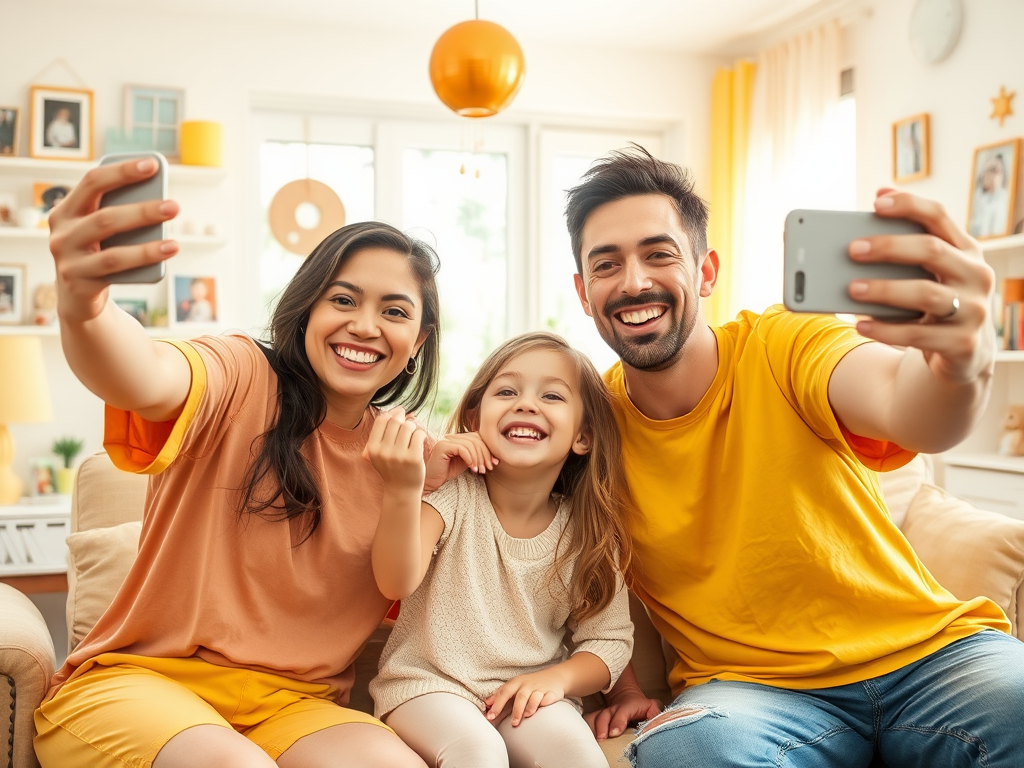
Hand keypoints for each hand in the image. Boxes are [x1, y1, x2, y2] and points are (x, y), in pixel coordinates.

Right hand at [49, 157, 178, 323]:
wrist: (77, 294)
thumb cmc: (97, 250)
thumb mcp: (101, 229)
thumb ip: (118, 212)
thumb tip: (162, 203)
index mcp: (66, 210)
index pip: (92, 182)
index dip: (122, 172)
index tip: (151, 165)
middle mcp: (62, 233)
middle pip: (105, 218)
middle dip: (142, 211)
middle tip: (174, 207)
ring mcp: (68, 261)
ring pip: (113, 253)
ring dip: (147, 248)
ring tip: (175, 244)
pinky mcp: (80, 284)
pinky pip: (116, 273)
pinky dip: (143, 264)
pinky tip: (164, 257)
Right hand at [364, 408, 427, 491]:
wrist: (401, 490)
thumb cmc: (392, 467)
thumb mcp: (379, 453)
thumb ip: (383, 432)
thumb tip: (396, 410)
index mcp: (373, 448)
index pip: (382, 420)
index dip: (392, 414)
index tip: (399, 416)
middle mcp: (384, 451)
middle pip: (395, 421)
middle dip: (403, 419)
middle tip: (408, 424)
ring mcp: (399, 455)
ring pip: (408, 426)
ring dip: (413, 427)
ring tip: (413, 435)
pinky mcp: (413, 458)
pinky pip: (419, 435)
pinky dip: (421, 435)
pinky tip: (420, 441)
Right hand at [423, 432, 495, 492]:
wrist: (432, 482)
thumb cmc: (448, 473)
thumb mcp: (467, 462)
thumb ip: (477, 454)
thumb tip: (495, 454)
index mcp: (458, 437)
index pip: (478, 437)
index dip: (488, 449)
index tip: (494, 462)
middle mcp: (452, 436)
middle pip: (476, 439)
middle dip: (485, 454)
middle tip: (489, 468)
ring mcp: (446, 440)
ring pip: (470, 444)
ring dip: (479, 459)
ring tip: (480, 471)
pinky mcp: (442, 446)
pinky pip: (462, 449)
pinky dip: (470, 459)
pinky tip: (472, 469)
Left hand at [484, 668, 564, 726]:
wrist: (554, 677)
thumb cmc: (530, 684)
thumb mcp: (515, 687)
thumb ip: (500, 696)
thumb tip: (486, 705)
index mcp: (516, 683)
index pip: (504, 693)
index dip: (496, 704)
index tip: (490, 716)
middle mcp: (527, 685)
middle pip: (519, 696)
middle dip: (515, 710)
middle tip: (511, 724)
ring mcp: (539, 689)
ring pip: (533, 698)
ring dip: (528, 708)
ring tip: (524, 718)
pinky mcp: (550, 693)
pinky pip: (547, 698)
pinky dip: (543, 703)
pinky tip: (540, 708)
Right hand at [584, 690, 660, 740]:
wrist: (625, 696)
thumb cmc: (639, 706)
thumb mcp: (650, 706)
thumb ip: (655, 712)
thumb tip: (657, 720)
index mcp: (627, 707)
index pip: (622, 713)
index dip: (618, 722)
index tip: (614, 733)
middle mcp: (612, 709)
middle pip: (604, 716)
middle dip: (601, 727)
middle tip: (601, 739)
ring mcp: (603, 713)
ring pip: (594, 718)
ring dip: (592, 729)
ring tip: (592, 741)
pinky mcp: (596, 718)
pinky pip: (588, 722)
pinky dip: (586, 728)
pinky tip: (585, 738)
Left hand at [848, 189, 995, 384]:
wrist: (964, 353)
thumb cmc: (933, 304)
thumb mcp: (925, 276)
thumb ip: (901, 254)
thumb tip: (854, 239)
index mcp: (965, 250)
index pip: (939, 216)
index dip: (909, 206)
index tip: (876, 203)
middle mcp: (976, 275)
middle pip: (931, 250)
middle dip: (889, 247)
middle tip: (852, 249)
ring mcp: (974, 310)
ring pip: (925, 293)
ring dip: (884, 290)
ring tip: (851, 289)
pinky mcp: (963, 343)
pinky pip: (917, 334)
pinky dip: (885, 329)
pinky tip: (861, 324)